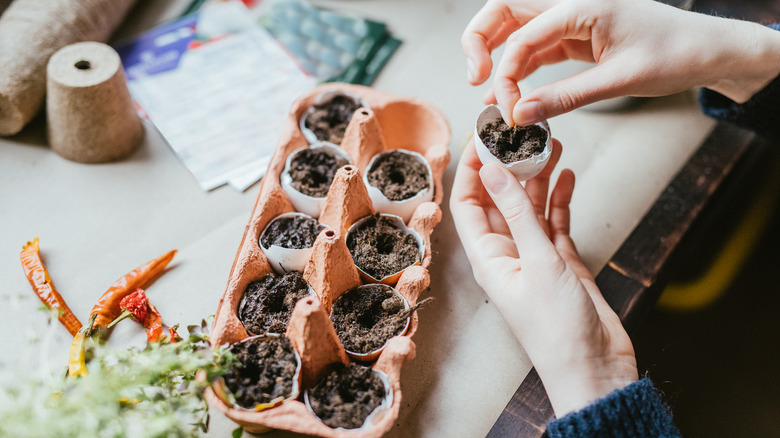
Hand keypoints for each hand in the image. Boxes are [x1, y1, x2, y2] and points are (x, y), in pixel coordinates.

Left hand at [450, 139, 637, 415]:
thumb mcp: (537, 260)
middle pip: (500, 199)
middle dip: (510, 165)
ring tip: (551, 144)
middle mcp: (506, 253)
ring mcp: (534, 256)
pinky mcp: (560, 261)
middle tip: (524, 133)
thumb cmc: (557, 328)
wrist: (594, 367)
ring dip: (538, 177)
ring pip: (530, 206)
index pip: (468, 202)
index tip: (486, 135)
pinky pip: (555, 221)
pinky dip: (560, 199)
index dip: (473, 168)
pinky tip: (567, 175)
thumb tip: (491, 168)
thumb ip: (517, 212)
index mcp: (487, 256)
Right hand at [462, 0, 779, 125]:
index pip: (522, 34)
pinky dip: (518, 69)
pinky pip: (535, 47)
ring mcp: (571, 19)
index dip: (506, 73)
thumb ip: (565, 97)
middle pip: (505, 10)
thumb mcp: (619, 81)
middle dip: (480, 41)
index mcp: (583, 5)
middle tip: (474, 78)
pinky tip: (509, 94)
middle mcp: (571, 5)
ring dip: (496, 55)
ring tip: (485, 90)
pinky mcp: (575, 36)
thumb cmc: (675, 54)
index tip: (508, 109)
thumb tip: (521, 115)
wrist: (707, 50)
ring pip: (515, 27)